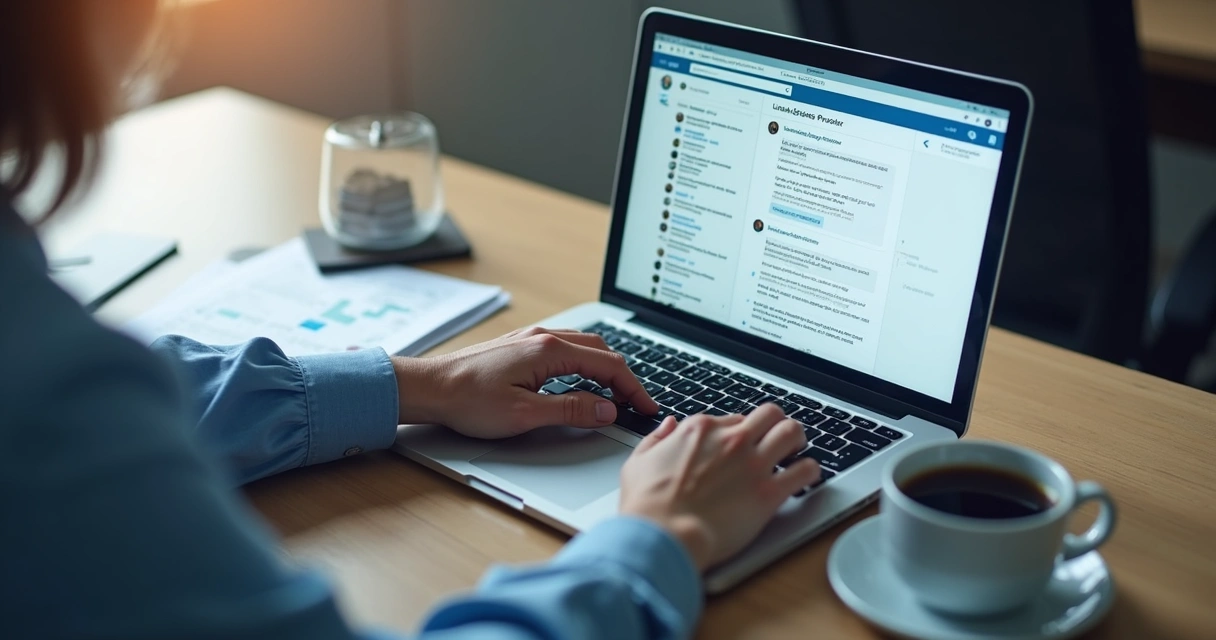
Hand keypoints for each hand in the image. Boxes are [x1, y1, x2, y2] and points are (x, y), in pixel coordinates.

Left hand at [391, 327, 658, 437]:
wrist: (429, 387)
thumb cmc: (468, 400)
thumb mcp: (525, 414)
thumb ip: (571, 410)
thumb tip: (606, 409)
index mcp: (549, 350)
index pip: (609, 366)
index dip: (633, 389)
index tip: (646, 408)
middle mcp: (544, 336)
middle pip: (601, 351)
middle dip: (624, 378)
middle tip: (636, 404)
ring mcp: (531, 338)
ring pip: (584, 347)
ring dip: (605, 369)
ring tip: (615, 396)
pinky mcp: (521, 346)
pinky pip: (566, 349)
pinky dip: (585, 365)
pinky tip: (581, 382)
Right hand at [618, 404, 819, 570]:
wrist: (663, 534)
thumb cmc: (648, 505)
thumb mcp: (638, 462)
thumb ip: (656, 439)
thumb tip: (667, 426)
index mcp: (700, 430)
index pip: (734, 419)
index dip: (739, 431)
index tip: (742, 444)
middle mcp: (731, 440)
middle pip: (769, 414)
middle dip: (775, 423)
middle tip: (778, 437)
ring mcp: (752, 464)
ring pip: (792, 432)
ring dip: (797, 438)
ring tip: (798, 449)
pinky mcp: (768, 492)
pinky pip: (804, 470)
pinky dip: (810, 471)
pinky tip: (807, 476)